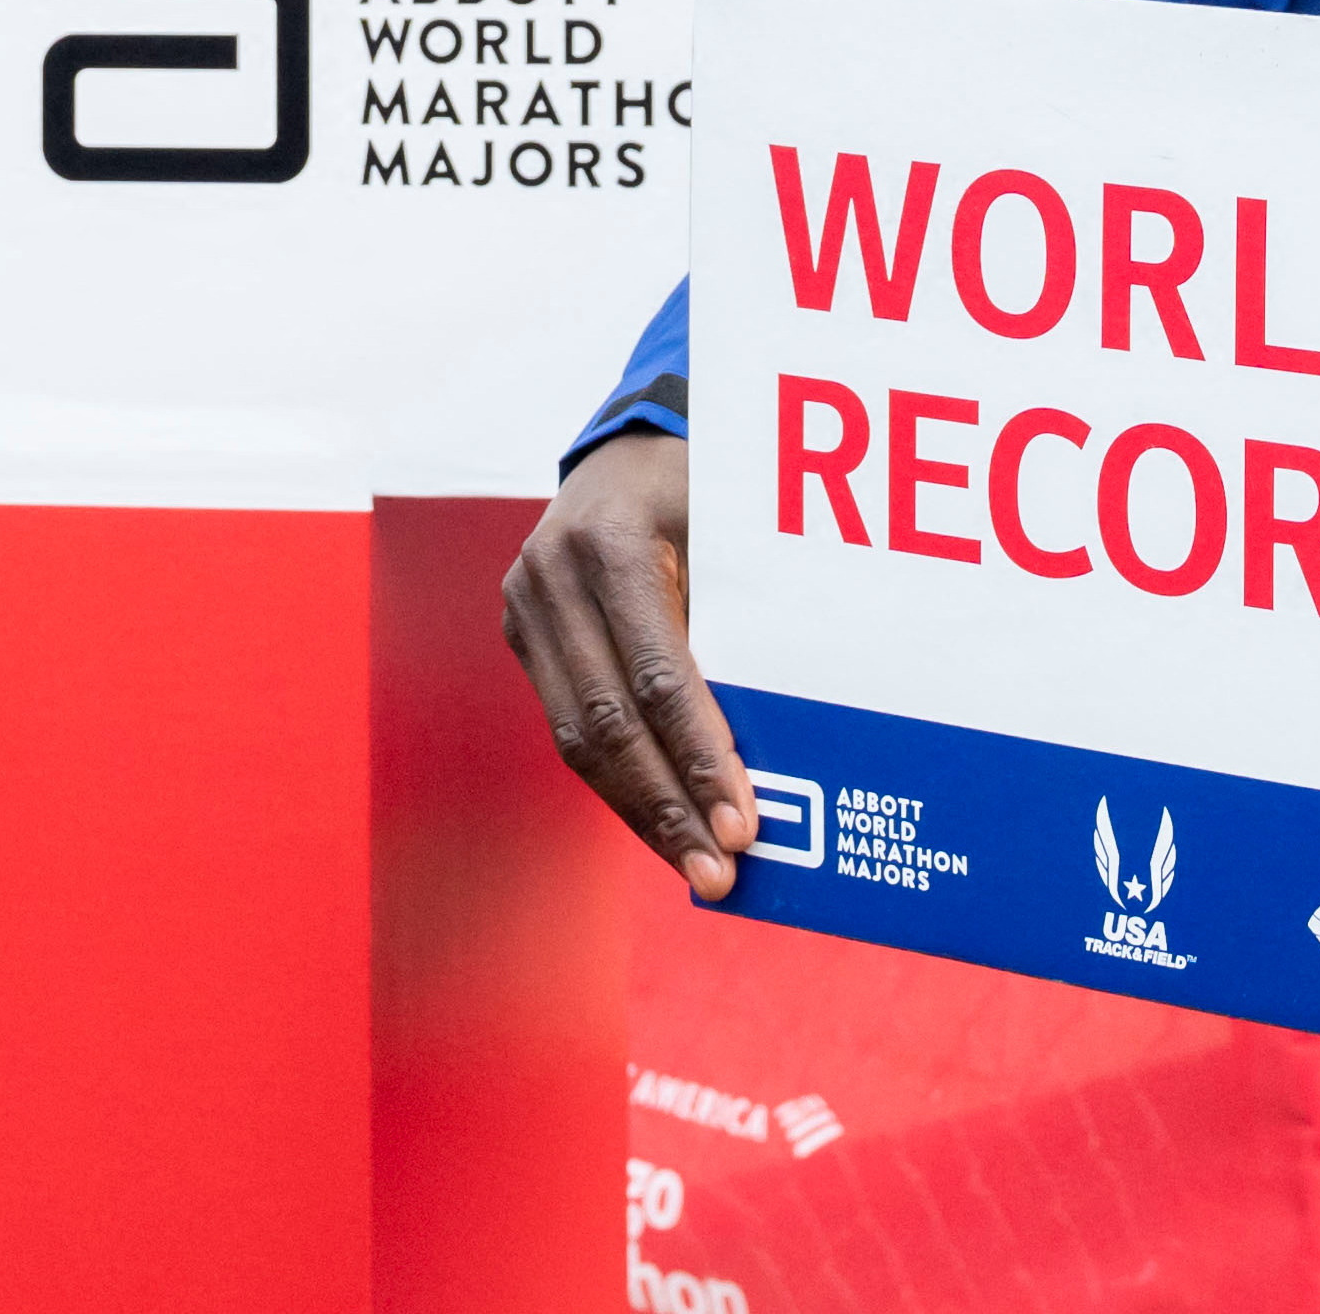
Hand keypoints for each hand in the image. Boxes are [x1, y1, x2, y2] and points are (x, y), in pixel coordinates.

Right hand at [499, 429, 754, 896]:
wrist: (625, 447)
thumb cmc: (704, 484)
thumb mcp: (733, 526)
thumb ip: (750, 614)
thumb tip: (794, 740)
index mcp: (608, 540)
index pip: (656, 672)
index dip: (699, 753)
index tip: (744, 821)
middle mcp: (551, 575)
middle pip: (609, 721)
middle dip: (669, 805)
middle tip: (719, 872)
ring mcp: (527, 606)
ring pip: (578, 739)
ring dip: (641, 812)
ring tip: (696, 868)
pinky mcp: (524, 635)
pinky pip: (570, 726)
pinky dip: (620, 783)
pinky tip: (664, 824)